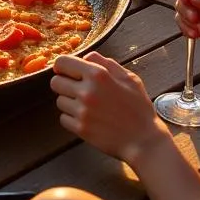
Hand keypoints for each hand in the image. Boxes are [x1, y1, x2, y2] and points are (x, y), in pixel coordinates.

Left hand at [51, 53, 166, 167]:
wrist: (144, 141)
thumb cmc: (138, 108)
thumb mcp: (129, 78)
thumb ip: (106, 63)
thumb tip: (86, 57)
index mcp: (98, 74)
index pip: (62, 62)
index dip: (61, 66)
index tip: (65, 72)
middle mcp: (87, 91)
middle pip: (55, 82)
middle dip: (64, 84)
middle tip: (76, 90)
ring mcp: (82, 111)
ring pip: (59, 101)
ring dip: (69, 102)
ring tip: (86, 106)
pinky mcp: (81, 129)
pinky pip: (63, 119)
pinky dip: (71, 119)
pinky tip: (86, 119)